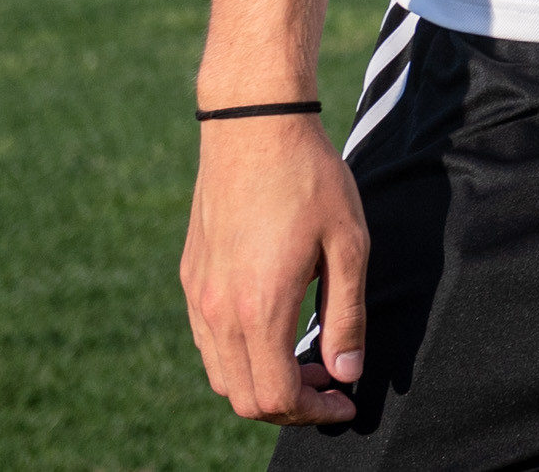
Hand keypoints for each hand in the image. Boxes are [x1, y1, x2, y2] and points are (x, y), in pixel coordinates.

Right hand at [181, 115, 367, 424]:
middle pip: (244, 398)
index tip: (346, 400)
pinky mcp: (190, 279)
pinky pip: (209, 343)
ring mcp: (197, 297)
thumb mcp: (348, 244)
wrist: (254, 128)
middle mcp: (217, 313)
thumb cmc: (310, 180)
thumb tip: (347, 373)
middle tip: (331, 382)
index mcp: (258, 309)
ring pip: (222, 375)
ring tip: (308, 358)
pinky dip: (241, 356)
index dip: (315, 411)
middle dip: (291, 405)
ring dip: (263, 382)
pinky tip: (277, 328)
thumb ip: (347, 315)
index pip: (276, 397)